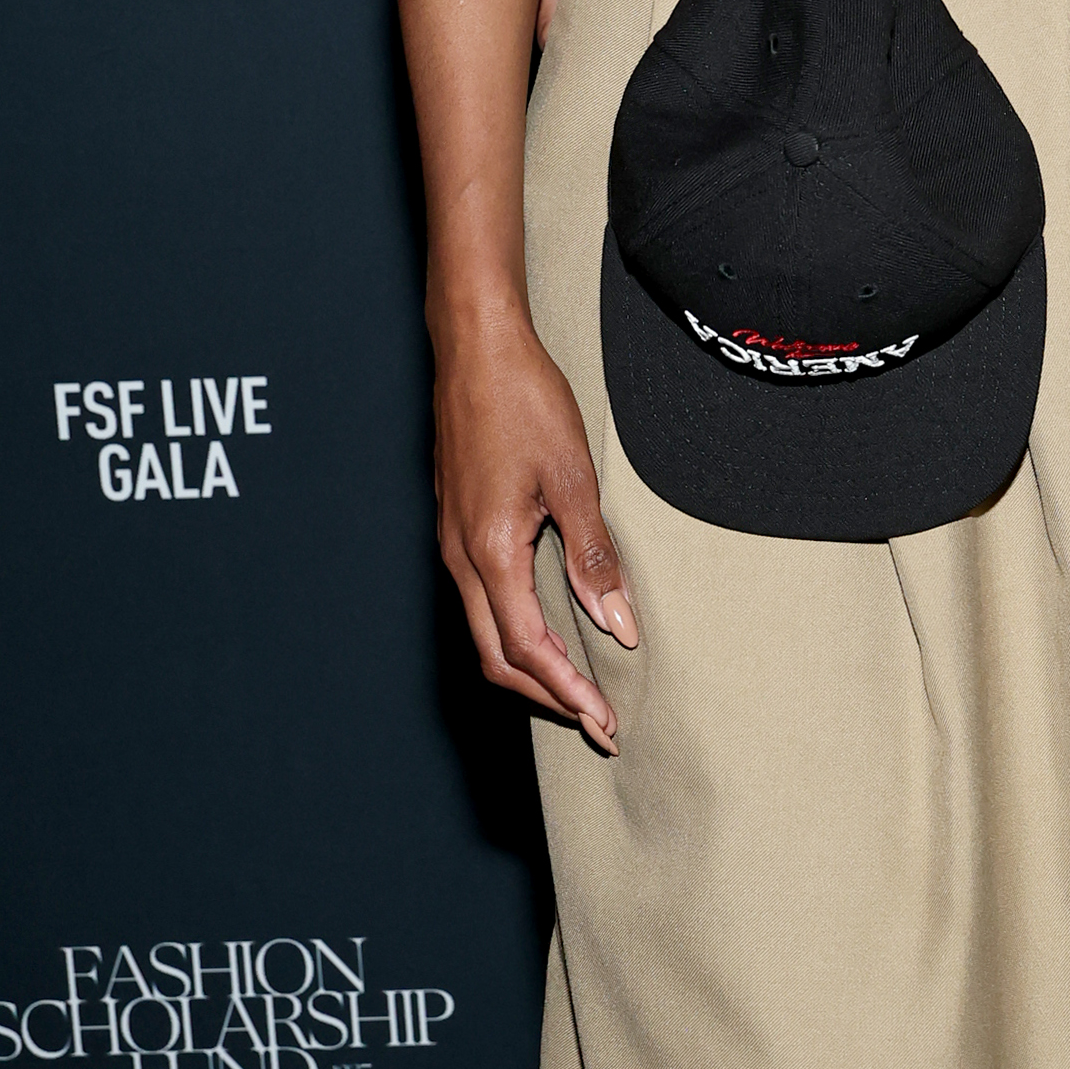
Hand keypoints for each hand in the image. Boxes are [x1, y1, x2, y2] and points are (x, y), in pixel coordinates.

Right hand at [434, 314, 637, 750]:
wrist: (475, 347)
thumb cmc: (521, 400)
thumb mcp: (572, 477)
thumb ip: (592, 555)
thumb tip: (615, 622)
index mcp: (489, 552)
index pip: (529, 651)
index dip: (568, 693)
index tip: (605, 721)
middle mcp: (461, 558)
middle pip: (498, 658)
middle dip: (547, 698)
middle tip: (596, 721)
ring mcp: (454, 544)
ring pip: (487, 632)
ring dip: (532, 668)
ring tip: (579, 685)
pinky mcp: (459, 526)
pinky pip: (484, 601)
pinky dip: (518, 631)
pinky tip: (552, 627)